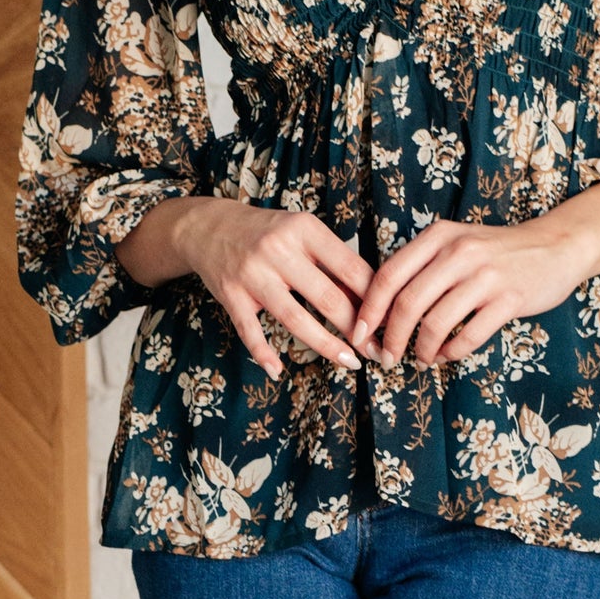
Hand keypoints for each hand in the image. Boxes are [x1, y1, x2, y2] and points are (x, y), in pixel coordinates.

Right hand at [113, 196, 370, 380]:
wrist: (209, 226)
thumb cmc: (269, 233)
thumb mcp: (303, 232)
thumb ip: (333, 260)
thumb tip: (374, 300)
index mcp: (305, 229)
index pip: (350, 269)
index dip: (374, 300)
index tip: (391, 323)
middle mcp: (279, 250)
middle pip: (328, 298)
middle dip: (358, 330)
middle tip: (379, 352)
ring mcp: (252, 274)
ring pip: (296, 319)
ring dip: (327, 346)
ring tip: (352, 363)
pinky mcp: (230, 295)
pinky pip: (251, 333)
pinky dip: (264, 354)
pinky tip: (279, 372)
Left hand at [351, 181, 599, 366]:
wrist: (554, 246)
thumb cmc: (496, 252)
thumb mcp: (455, 244)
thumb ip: (421, 267)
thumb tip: (378, 309)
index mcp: (439, 237)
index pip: (389, 276)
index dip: (368, 311)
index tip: (358, 335)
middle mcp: (459, 252)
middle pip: (407, 303)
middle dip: (390, 338)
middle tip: (386, 357)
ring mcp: (486, 275)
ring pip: (435, 323)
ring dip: (421, 350)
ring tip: (421, 360)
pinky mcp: (509, 298)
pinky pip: (469, 335)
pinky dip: (452, 352)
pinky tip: (448, 355)